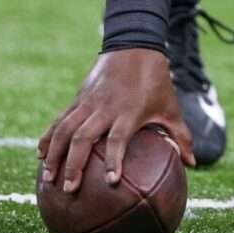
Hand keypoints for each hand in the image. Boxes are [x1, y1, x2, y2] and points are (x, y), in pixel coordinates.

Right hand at [37, 48, 192, 192]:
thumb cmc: (156, 80)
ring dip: (54, 154)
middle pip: (83, 138)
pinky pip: (59, 119)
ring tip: (48, 178)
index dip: (114, 159)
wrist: (134, 44)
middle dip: (74, 164)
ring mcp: (89, 102)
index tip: (110, 181)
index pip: (118, 138)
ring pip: (65, 129)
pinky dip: (48, 136)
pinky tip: (40, 154)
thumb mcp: (171, 107)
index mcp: (129, 111)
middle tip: (69, 189)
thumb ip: (181, 136)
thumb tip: (193, 164)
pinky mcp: (78, 97)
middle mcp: (105, 107)